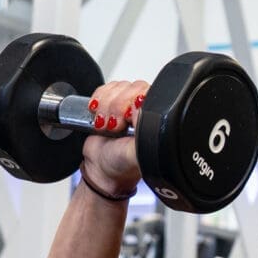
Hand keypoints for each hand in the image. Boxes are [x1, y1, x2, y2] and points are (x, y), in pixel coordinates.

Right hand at [80, 79, 149, 196]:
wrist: (102, 169)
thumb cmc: (121, 165)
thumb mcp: (138, 156)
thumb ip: (147, 138)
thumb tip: (148, 113)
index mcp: (159, 120)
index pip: (151, 94)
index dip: (134, 104)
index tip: (127, 121)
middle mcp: (146, 109)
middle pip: (132, 88)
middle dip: (117, 108)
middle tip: (116, 127)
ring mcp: (128, 104)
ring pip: (118, 87)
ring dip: (106, 107)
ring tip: (108, 127)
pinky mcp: (111, 101)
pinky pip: (105, 89)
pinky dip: (98, 102)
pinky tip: (100, 118)